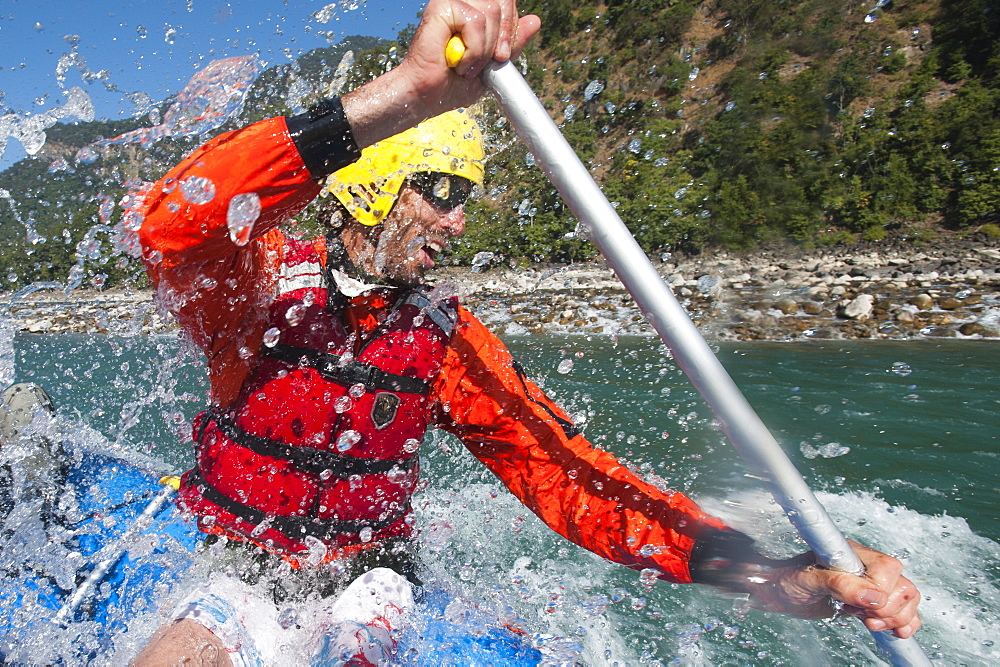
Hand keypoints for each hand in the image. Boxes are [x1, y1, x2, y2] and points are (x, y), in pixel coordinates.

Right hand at [343, 0, 539, 146]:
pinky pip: (476, 20)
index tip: (503, 54)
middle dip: (504, 35)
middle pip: (502, 1)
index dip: (512, 25)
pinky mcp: (442, 8)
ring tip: (470, 66)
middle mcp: (463, 3)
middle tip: (494, 60)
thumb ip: (512, 43)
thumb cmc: (452, 83)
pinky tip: (461, 63)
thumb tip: (534, 21)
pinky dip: (474, 48)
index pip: (505, 2)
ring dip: (486, 47)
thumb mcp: (493, 63)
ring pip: (491, 11)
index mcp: (474, 12)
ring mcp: (451, 3)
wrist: (428, 96)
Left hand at [754, 540, 921, 638]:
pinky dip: (906, 623)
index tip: (861, 605)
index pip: (887, 567)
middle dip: (887, 608)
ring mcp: (873, 585)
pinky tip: (894, 630)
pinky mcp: (875, 602)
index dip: (881, 590)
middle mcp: (867, 566)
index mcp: (853, 554)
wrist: (779, 592)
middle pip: (903, 586)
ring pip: (908, 599)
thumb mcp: (807, 580)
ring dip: (894, 618)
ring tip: (867, 621)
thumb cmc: (787, 580)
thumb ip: (839, 584)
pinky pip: (907, 612)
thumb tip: (872, 595)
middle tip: (860, 614)